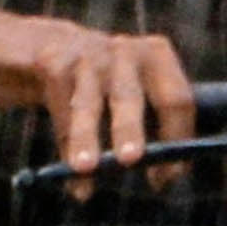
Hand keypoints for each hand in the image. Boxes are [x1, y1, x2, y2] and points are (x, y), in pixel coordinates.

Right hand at [31, 22, 197, 199]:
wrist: (50, 46)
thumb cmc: (107, 82)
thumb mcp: (135, 92)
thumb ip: (154, 126)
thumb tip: (164, 178)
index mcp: (157, 57)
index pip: (176, 99)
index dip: (174, 138)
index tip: (164, 179)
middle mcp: (124, 51)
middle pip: (130, 96)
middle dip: (129, 128)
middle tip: (130, 158)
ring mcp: (86, 56)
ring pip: (87, 105)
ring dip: (86, 137)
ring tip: (85, 168)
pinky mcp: (53, 62)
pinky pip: (60, 109)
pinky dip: (65, 143)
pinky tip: (68, 170)